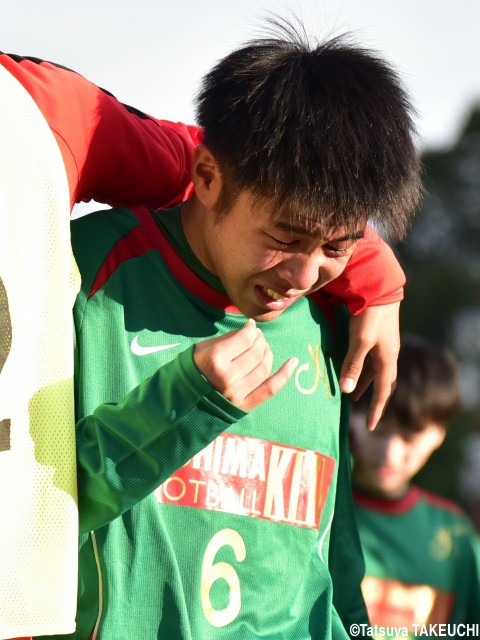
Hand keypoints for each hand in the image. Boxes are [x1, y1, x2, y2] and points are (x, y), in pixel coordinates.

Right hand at [194, 319, 297, 411]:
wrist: (182, 401)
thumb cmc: (193, 369)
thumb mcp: (203, 348)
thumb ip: (228, 338)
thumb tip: (250, 329)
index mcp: (215, 359)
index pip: (245, 338)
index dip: (251, 329)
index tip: (251, 327)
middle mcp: (228, 376)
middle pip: (257, 351)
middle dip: (260, 339)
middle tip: (257, 336)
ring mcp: (237, 393)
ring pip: (264, 367)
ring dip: (268, 353)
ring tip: (263, 348)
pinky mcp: (244, 406)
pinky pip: (270, 388)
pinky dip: (284, 374)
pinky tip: (294, 362)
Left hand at [340, 302, 399, 430]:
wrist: (379, 288)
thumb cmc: (369, 316)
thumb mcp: (360, 342)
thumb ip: (353, 365)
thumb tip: (347, 392)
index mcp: (388, 360)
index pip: (384, 392)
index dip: (376, 410)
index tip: (371, 428)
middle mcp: (389, 354)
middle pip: (383, 383)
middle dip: (373, 398)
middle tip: (362, 411)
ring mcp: (385, 345)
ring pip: (375, 370)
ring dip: (365, 382)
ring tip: (352, 393)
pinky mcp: (378, 336)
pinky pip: (371, 359)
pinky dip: (362, 369)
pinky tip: (352, 367)